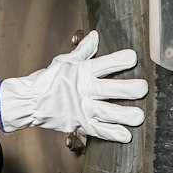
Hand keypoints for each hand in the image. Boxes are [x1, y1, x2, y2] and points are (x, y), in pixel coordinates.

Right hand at [0, 30, 149, 142]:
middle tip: (143, 89)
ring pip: (107, 112)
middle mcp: (84, 90)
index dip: (119, 60)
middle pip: (110, 90)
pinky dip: (112, 133)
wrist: (29, 102)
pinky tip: (126, 135)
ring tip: (139, 117)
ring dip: (124, 115)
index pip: (104, 64)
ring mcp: (82, 108)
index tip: (133, 58)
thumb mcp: (64, 61)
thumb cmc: (46, 81)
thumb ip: (83, 50)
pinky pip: (98, 130)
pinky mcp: (79, 123)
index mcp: (82, 72)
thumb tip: (94, 36)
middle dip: (128, 89)